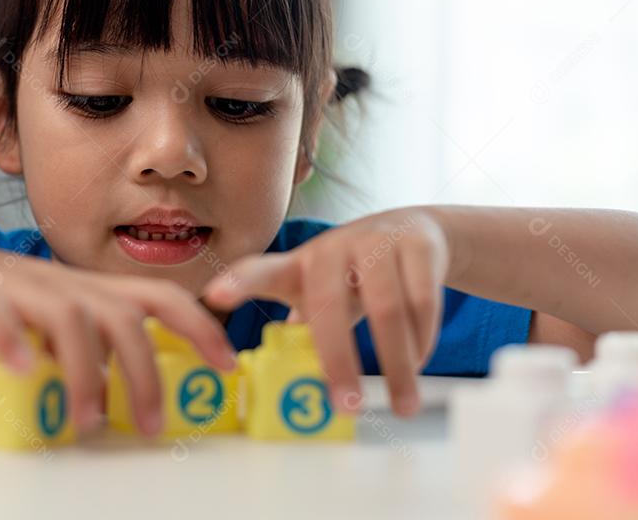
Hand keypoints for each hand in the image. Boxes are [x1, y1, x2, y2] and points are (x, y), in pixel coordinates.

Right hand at [0, 231, 237, 435]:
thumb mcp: (44, 315)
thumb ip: (82, 340)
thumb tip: (117, 382)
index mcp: (82, 289)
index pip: (157, 297)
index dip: (198, 325)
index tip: (226, 362)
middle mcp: (60, 284)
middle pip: (122, 316)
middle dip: (146, 372)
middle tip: (153, 424)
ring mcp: (17, 287)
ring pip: (70, 319)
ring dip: (86, 373)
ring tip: (88, 420)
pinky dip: (11, 343)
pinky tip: (20, 371)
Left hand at [202, 208, 448, 416]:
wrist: (415, 231)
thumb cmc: (353, 275)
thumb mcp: (320, 292)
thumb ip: (302, 328)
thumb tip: (281, 383)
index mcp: (299, 265)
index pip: (261, 270)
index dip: (239, 283)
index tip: (215, 296)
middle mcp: (332, 248)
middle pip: (328, 306)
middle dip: (338, 361)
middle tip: (345, 406)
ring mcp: (375, 241)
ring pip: (386, 309)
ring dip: (397, 364)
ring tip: (402, 405)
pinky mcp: (417, 244)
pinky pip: (422, 300)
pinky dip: (421, 339)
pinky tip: (419, 363)